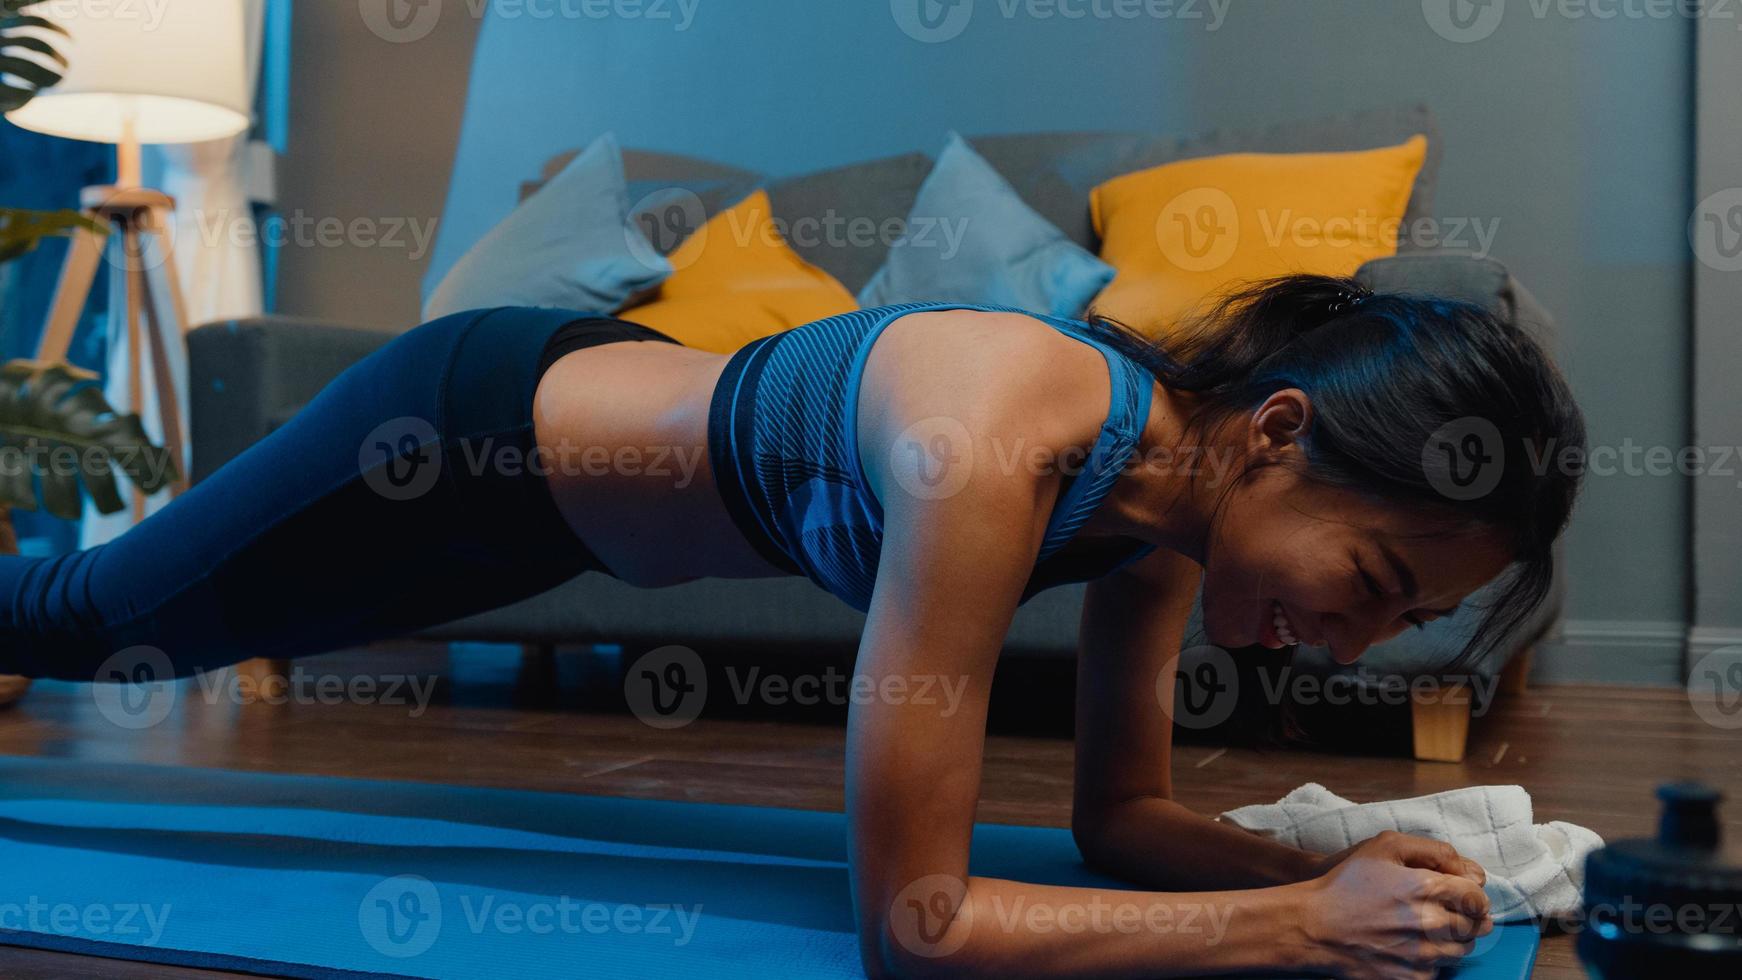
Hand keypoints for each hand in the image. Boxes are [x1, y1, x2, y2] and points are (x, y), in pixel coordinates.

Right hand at [1296, 830, 1493, 979]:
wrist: (1313, 926)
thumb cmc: (1347, 883)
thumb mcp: (1384, 846)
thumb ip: (1432, 849)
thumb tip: (1467, 869)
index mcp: (1426, 888)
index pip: (1477, 897)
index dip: (1474, 895)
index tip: (1464, 896)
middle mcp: (1429, 924)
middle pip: (1474, 926)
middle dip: (1467, 918)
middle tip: (1451, 913)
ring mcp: (1421, 955)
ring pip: (1461, 950)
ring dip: (1453, 939)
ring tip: (1430, 929)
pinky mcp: (1411, 978)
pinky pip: (1439, 970)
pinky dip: (1432, 960)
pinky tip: (1411, 947)